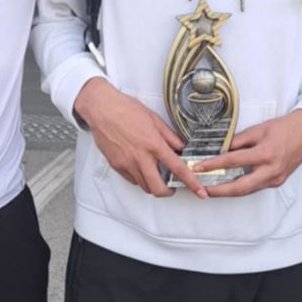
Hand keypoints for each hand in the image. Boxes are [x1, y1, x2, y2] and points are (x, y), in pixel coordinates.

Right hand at [75, 79, 207, 198]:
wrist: (102, 109)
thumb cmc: (126, 110)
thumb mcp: (154, 119)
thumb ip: (170, 136)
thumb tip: (181, 147)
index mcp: (154, 145)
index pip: (178, 169)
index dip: (191, 183)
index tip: (199, 192)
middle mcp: (141, 158)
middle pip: (158, 188)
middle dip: (168, 192)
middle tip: (171, 185)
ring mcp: (127, 164)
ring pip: (144, 186)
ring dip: (153, 185)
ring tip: (155, 173)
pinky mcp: (117, 166)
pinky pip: (132, 180)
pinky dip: (139, 179)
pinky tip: (141, 168)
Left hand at [193, 110, 301, 197]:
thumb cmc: (284, 128)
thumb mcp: (259, 129)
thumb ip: (238, 140)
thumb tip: (219, 149)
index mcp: (265, 154)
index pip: (233, 161)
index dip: (213, 165)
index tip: (198, 167)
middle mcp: (271, 170)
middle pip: (240, 187)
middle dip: (219, 191)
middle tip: (202, 190)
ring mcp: (275, 179)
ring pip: (247, 190)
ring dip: (228, 191)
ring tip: (211, 190)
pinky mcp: (277, 181)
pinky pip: (255, 187)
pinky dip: (241, 187)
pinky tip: (229, 186)